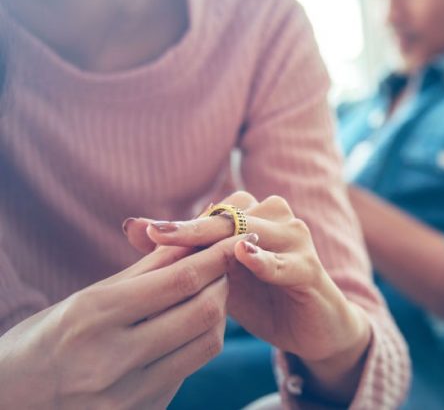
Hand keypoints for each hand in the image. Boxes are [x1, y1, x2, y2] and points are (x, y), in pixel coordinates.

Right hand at [0, 243, 232, 408]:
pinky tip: (190, 326)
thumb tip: (193, 238)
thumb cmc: (46, 339)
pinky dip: (199, 341)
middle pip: (203, 311)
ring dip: (219, 312)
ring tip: (212, 292)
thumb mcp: (86, 298)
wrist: (11, 402)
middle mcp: (112, 359)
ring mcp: (128, 395)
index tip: (235, 237)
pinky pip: (189, 369)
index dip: (216, 256)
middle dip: (224, 281)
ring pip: (207, 343)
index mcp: (94, 317)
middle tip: (226, 264)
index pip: (180, 280)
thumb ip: (145, 271)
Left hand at [125, 191, 372, 402]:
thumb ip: (184, 253)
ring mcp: (297, 240)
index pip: (214, 210)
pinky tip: (244, 256)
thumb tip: (132, 227)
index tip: (144, 230)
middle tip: (158, 234)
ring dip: (222, 238)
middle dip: (193, 226)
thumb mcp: (218, 277)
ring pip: (255, 232)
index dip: (181, 221)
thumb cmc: (263, 298)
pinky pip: (285, 261)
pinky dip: (264, 260)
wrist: (312, 328)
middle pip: (230, 216)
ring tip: (190, 246)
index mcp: (256, 215)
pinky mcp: (311, 268)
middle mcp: (277, 218)